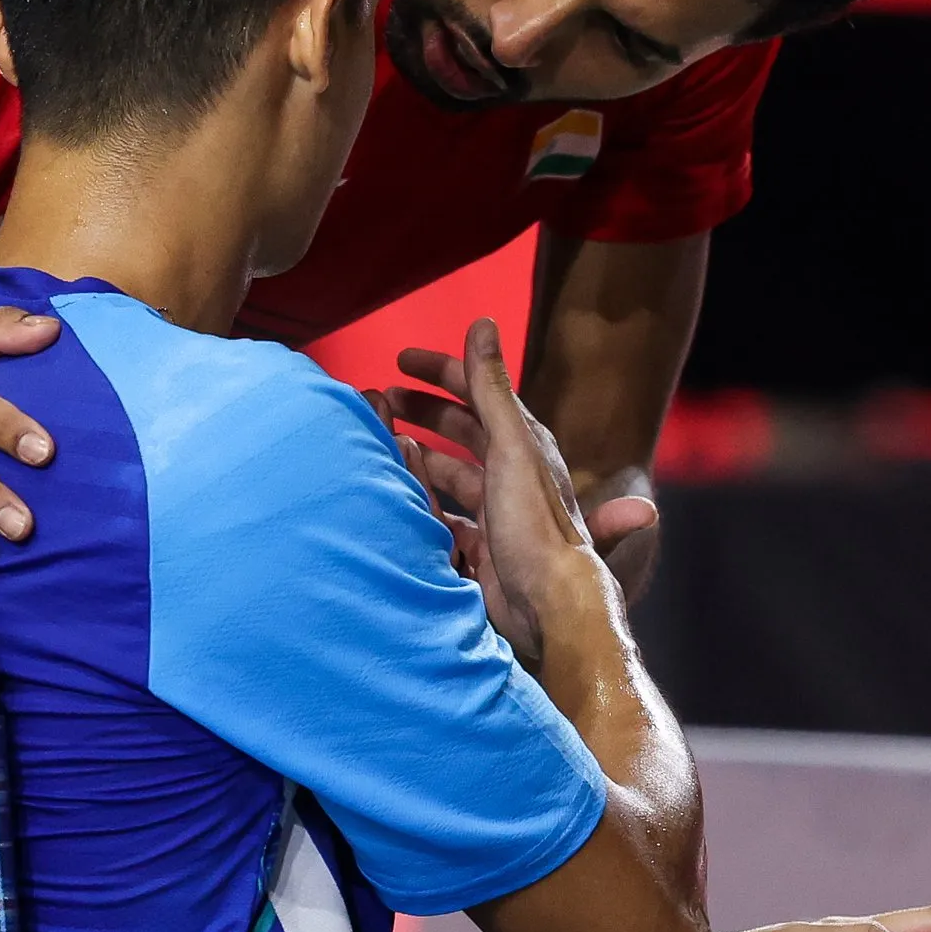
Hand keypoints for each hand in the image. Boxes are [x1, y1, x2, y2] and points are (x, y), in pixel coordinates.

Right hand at [379, 318, 602, 668]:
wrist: (549, 608)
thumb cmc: (535, 525)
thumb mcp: (512, 447)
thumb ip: (491, 387)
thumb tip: (482, 323)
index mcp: (526, 446)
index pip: (482, 393)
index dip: (444, 371)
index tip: (401, 358)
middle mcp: (514, 476)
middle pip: (464, 432)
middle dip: (425, 411)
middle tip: (383, 396)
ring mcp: (497, 514)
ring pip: (449, 474)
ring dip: (417, 456)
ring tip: (381, 445)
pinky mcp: (482, 550)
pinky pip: (444, 515)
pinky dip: (421, 502)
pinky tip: (398, 500)